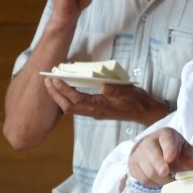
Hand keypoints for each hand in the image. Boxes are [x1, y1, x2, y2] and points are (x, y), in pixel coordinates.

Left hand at [43, 77, 168, 124]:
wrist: (144, 112)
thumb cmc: (137, 101)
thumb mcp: (129, 92)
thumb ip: (116, 89)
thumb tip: (102, 86)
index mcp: (99, 105)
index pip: (76, 98)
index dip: (63, 89)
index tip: (54, 79)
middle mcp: (94, 111)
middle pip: (67, 106)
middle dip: (55, 94)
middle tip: (47, 81)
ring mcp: (94, 112)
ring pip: (70, 108)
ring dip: (59, 98)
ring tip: (52, 85)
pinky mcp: (96, 111)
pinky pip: (76, 108)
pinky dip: (67, 99)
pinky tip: (67, 91)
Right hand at [127, 127, 192, 186]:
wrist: (155, 149)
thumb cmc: (173, 149)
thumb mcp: (185, 149)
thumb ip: (191, 157)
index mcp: (165, 134)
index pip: (166, 140)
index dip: (168, 149)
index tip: (170, 158)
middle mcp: (148, 141)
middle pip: (152, 155)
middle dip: (160, 167)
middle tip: (168, 174)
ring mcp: (138, 153)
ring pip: (147, 170)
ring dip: (160, 179)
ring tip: (170, 179)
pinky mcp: (132, 165)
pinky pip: (142, 178)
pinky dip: (153, 183)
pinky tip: (160, 180)